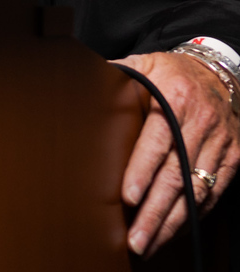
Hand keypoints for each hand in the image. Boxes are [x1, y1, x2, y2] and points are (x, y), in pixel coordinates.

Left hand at [112, 51, 239, 256]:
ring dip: (172, 222)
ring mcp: (219, 142)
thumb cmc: (171, 72)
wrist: (217, 73)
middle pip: (177, 174)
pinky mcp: (232, 158)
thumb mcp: (145, 64)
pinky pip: (214, 193)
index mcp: (174, 96)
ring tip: (149, 243)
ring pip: (196, 191)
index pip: (158, 139)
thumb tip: (84, 85)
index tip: (128, 197)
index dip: (142, 170)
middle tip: (135, 238)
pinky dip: (193, 215)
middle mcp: (200, 122)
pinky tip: (174, 229)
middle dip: (155, 210)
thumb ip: (118, 76)